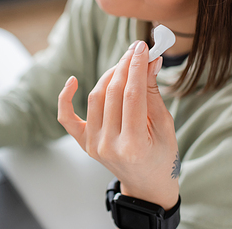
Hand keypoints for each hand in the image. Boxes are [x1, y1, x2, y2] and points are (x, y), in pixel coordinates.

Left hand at [58, 41, 178, 209]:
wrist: (146, 183)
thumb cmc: (161, 155)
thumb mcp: (165, 126)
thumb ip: (153, 94)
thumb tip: (149, 61)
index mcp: (134, 145)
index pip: (132, 95)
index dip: (136, 67)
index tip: (142, 48)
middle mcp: (109, 145)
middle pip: (112, 93)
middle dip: (124, 67)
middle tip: (135, 51)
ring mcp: (92, 144)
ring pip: (95, 98)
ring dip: (108, 76)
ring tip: (122, 65)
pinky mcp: (83, 142)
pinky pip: (67, 117)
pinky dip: (66, 98)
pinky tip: (72, 80)